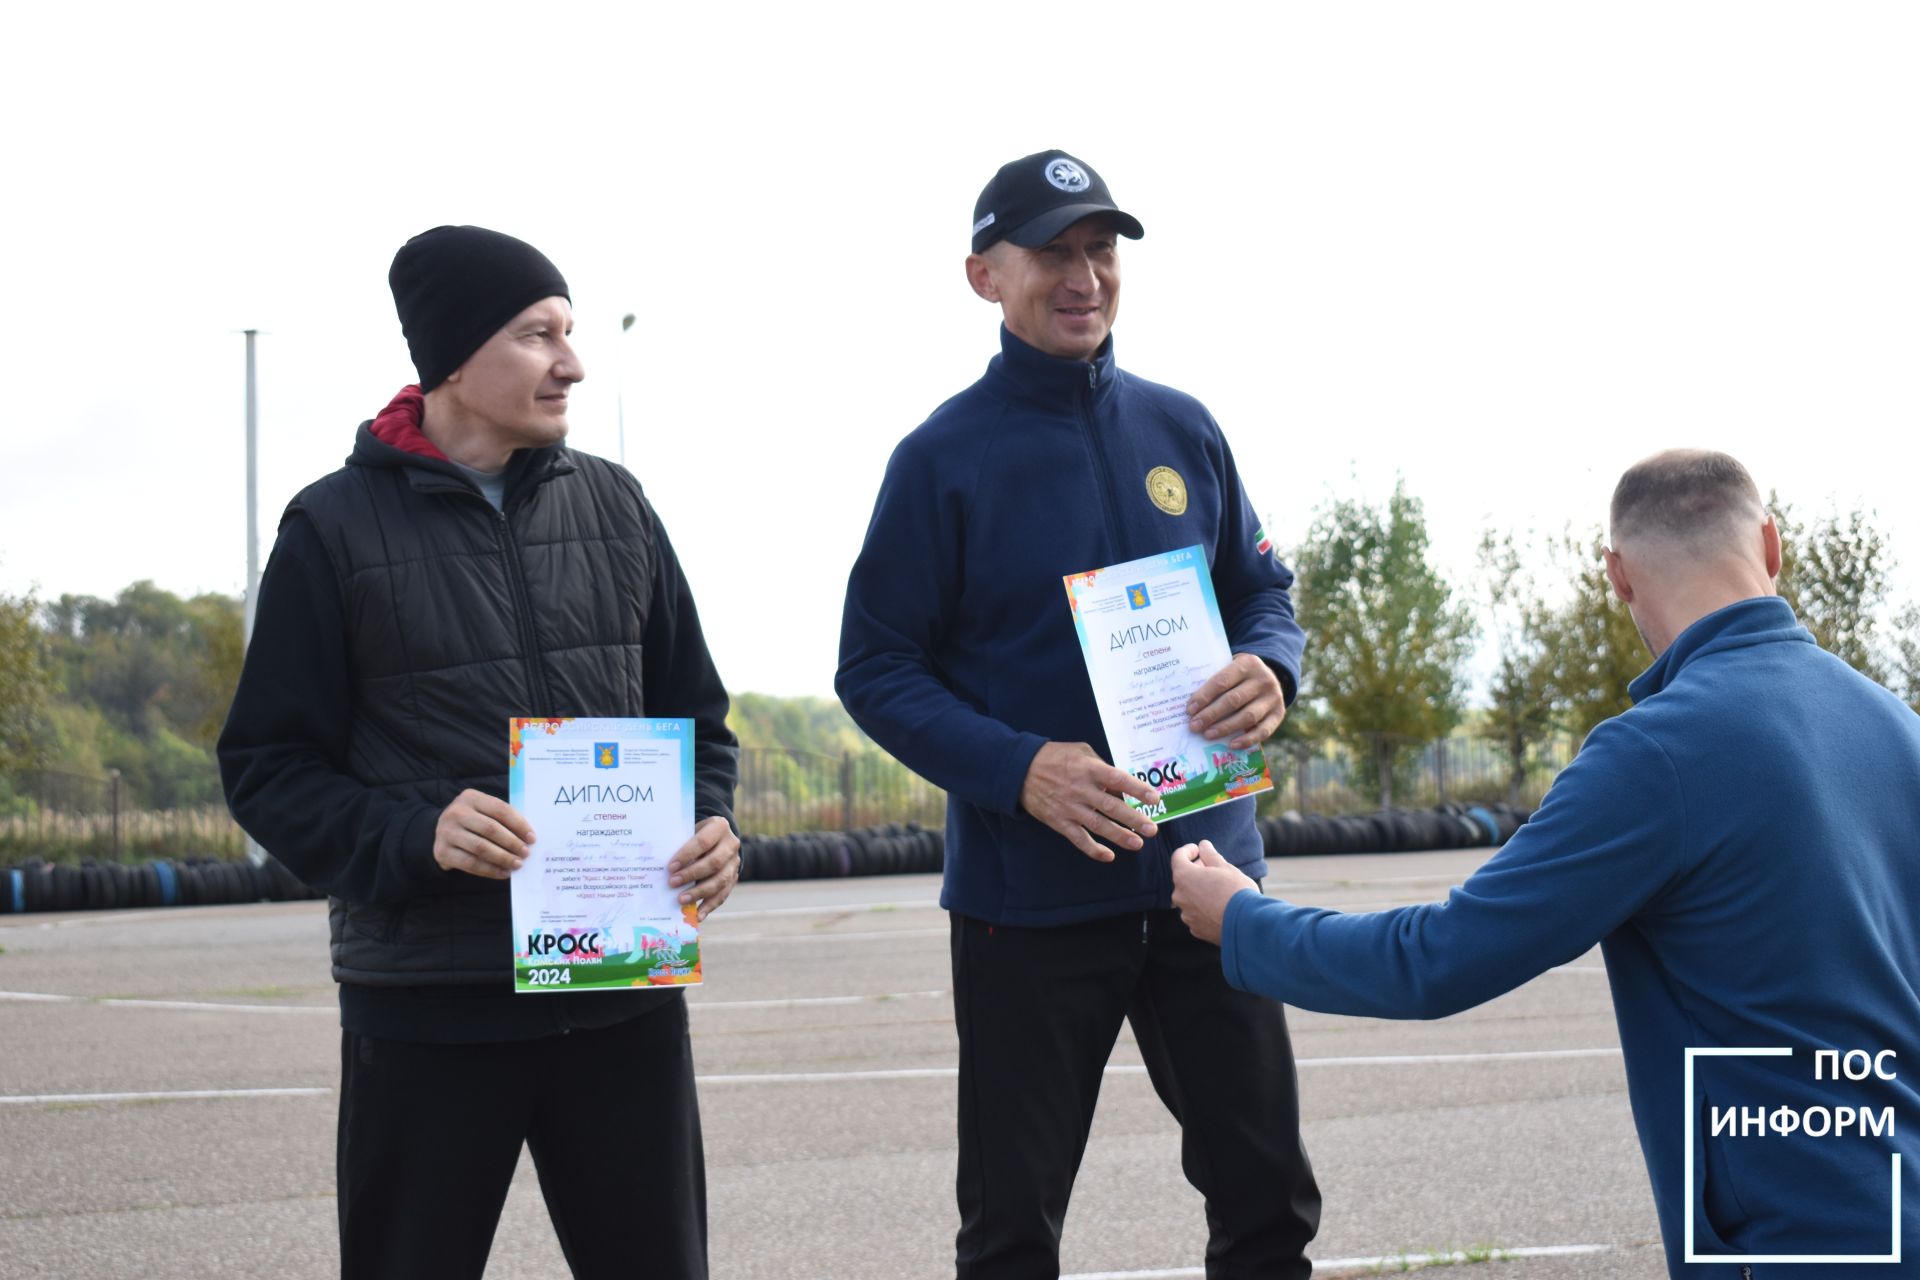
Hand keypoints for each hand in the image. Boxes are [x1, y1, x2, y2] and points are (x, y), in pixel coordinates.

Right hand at [433, 789, 532, 879]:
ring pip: (481, 848)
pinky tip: (503, 873)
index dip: (519, 824)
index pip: (500, 809)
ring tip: (517, 864)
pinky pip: (471, 863)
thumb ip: (503, 819)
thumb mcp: (484, 811)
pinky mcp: (442, 852)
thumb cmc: (473, 821)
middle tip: (526, 853)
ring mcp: (446, 832)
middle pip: (490, 829)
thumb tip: (528, 837)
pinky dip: (490, 870)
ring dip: (503, 858)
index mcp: (470, 797)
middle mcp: (456, 812)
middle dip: (512, 843)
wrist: (442, 832)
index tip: (532, 838)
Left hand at [668, 816, 740, 921]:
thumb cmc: (694, 834)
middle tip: (672, 883)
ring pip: (720, 881)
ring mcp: (735, 862)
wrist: (716, 837)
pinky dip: (709, 905)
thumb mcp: (689, 831)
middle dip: (692, 874)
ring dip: (699, 892)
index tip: (670, 867)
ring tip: (681, 900)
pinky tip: (697, 915)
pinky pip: (723, 894)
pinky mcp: (734, 878)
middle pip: (714, 862)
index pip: (703, 842)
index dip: (686, 855)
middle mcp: (731, 844)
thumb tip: (660, 865)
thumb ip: (680, 843)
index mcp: (719, 827)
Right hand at [1019, 741, 1160, 862]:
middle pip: (1112, 807)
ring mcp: (1070, 808)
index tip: (1154, 799)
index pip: (1118, 780)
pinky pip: (1078, 838)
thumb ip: (1101, 765)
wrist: (1020, 770)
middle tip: (1152, 830)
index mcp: (1089, 769)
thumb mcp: (1080, 751)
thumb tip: (1120, 782)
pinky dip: (1093, 849)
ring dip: (1119, 836)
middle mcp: (1081, 789)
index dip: (1137, 790)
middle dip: (1134, 819)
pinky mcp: (1059, 822)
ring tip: (1137, 844)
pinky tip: (1108, 856)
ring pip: (1098, 825)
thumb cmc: (1054, 757)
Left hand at [1170, 839, 1257, 943]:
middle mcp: (1179, 896)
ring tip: (1219, 889)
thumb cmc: (1236, 891)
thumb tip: (1203, 845)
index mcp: (1184, 876)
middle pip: (1183, 878)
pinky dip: (1204, 908)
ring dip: (1200, 891)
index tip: (1199, 850)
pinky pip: (1196, 914)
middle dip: (1196, 871)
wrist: (1247, 924)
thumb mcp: (1226, 867)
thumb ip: (1210, 855)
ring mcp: (1186, 914)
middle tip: (1213, 868)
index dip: (1188, 850)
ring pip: (1190, 897)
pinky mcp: (1196, 929)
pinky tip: (1220, 907)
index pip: (1178, 857)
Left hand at [1186, 653, 1287, 749]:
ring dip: (1225, 728)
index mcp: (1248, 664)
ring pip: (1248, 716)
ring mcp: (1274, 697)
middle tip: (1194, 726)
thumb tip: (1192, 707)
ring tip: (1207, 735)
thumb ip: (1215, 681)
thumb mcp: (1230, 668)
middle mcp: (1263, 680)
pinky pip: (1263, 731)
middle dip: (1211, 715)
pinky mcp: (1279, 714)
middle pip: (1233, 700)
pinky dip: (1247, 740)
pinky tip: (1231, 745)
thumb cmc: (1239, 676)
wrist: (1268, 677)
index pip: (1222, 681)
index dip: (1204, 696)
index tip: (1190, 710)